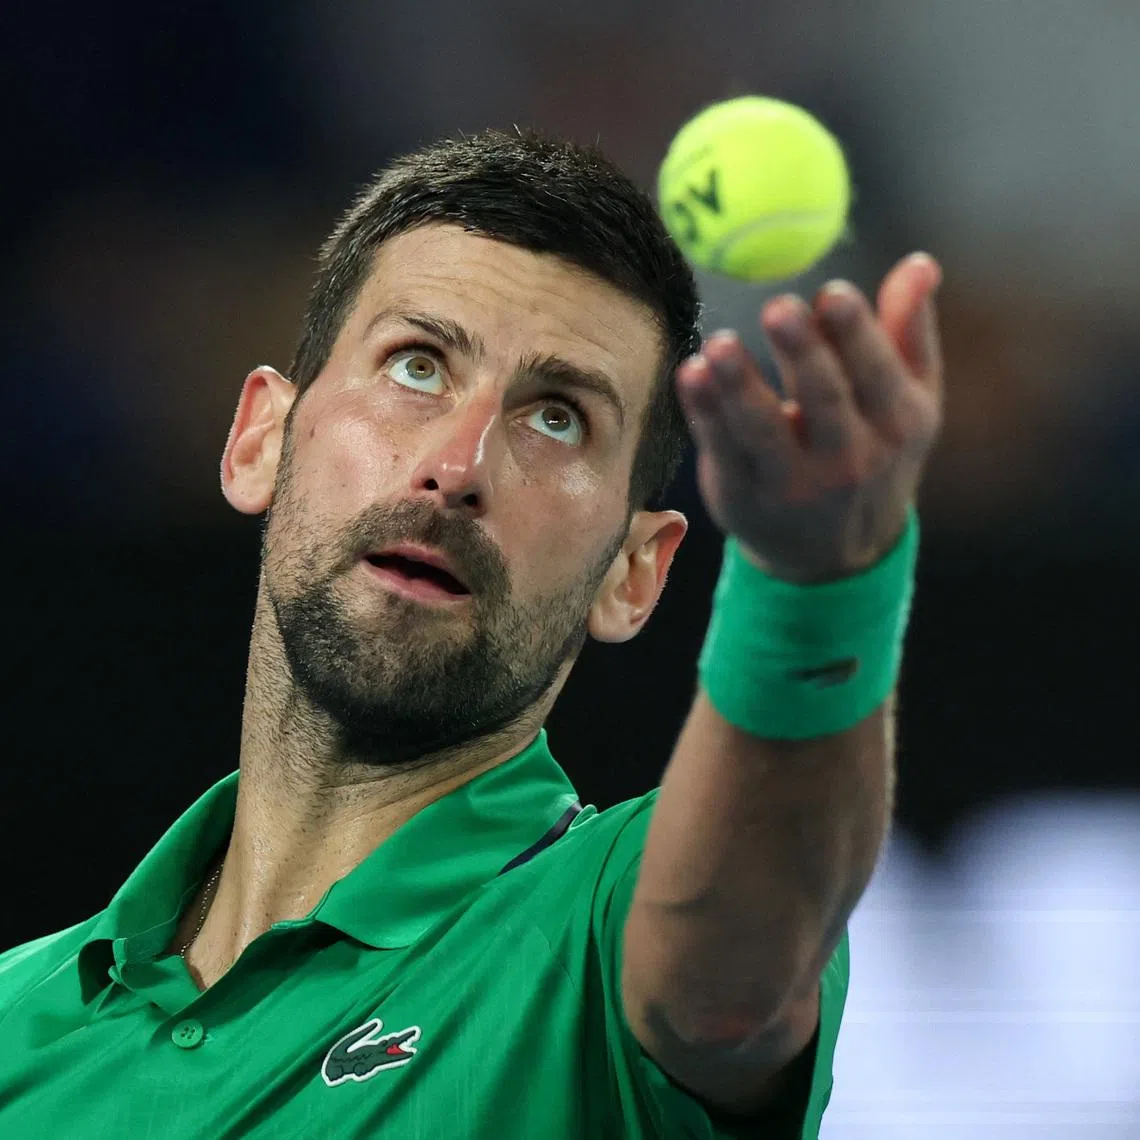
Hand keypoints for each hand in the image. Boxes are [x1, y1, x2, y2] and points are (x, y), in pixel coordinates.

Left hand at [676, 252, 943, 582]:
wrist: (833, 552)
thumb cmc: (872, 450)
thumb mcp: (906, 399)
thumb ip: (907, 330)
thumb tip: (920, 262)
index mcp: (897, 424)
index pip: (878, 375)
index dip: (857, 335)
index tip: (832, 292)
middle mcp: (849, 459)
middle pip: (824, 401)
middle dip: (802, 354)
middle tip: (778, 307)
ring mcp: (793, 485)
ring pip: (764, 432)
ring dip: (740, 386)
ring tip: (720, 344)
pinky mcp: (742, 497)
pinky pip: (721, 450)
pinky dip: (704, 413)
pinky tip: (690, 373)